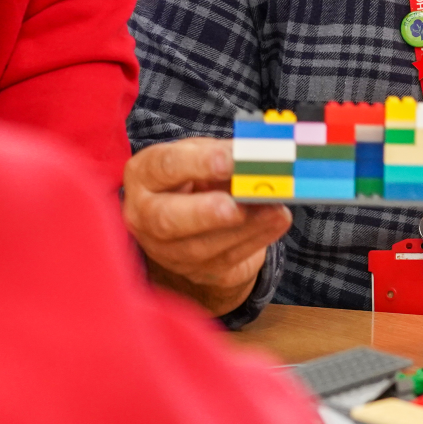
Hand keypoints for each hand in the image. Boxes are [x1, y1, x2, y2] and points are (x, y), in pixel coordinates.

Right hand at [123, 138, 290, 317]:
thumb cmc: (196, 176)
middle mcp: (145, 216)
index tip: (229, 160)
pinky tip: (278, 219)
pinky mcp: (197, 271)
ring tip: (275, 208)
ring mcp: (168, 250)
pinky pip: (227, 258)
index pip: (163, 168)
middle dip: (205, 212)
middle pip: (167, 219)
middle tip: (236, 204)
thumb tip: (257, 153)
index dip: (196, 163)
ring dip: (244, 227)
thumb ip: (224, 152)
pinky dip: (258, 238)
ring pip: (202, 246)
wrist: (194, 219)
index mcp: (143, 176)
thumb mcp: (203, 154)